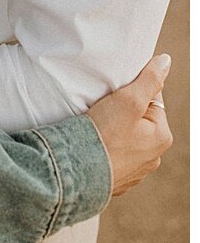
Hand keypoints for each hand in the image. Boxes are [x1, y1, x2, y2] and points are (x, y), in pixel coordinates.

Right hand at [87, 53, 172, 196]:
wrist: (76, 173)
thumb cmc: (103, 135)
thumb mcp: (128, 100)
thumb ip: (148, 79)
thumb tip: (166, 60)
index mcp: (162, 136)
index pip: (151, 100)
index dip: (130, 91)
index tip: (111, 93)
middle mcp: (154, 157)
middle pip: (139, 121)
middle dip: (122, 114)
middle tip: (100, 109)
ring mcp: (135, 171)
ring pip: (126, 141)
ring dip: (114, 134)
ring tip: (94, 127)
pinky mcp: (116, 181)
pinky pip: (113, 158)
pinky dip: (105, 151)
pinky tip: (92, 146)